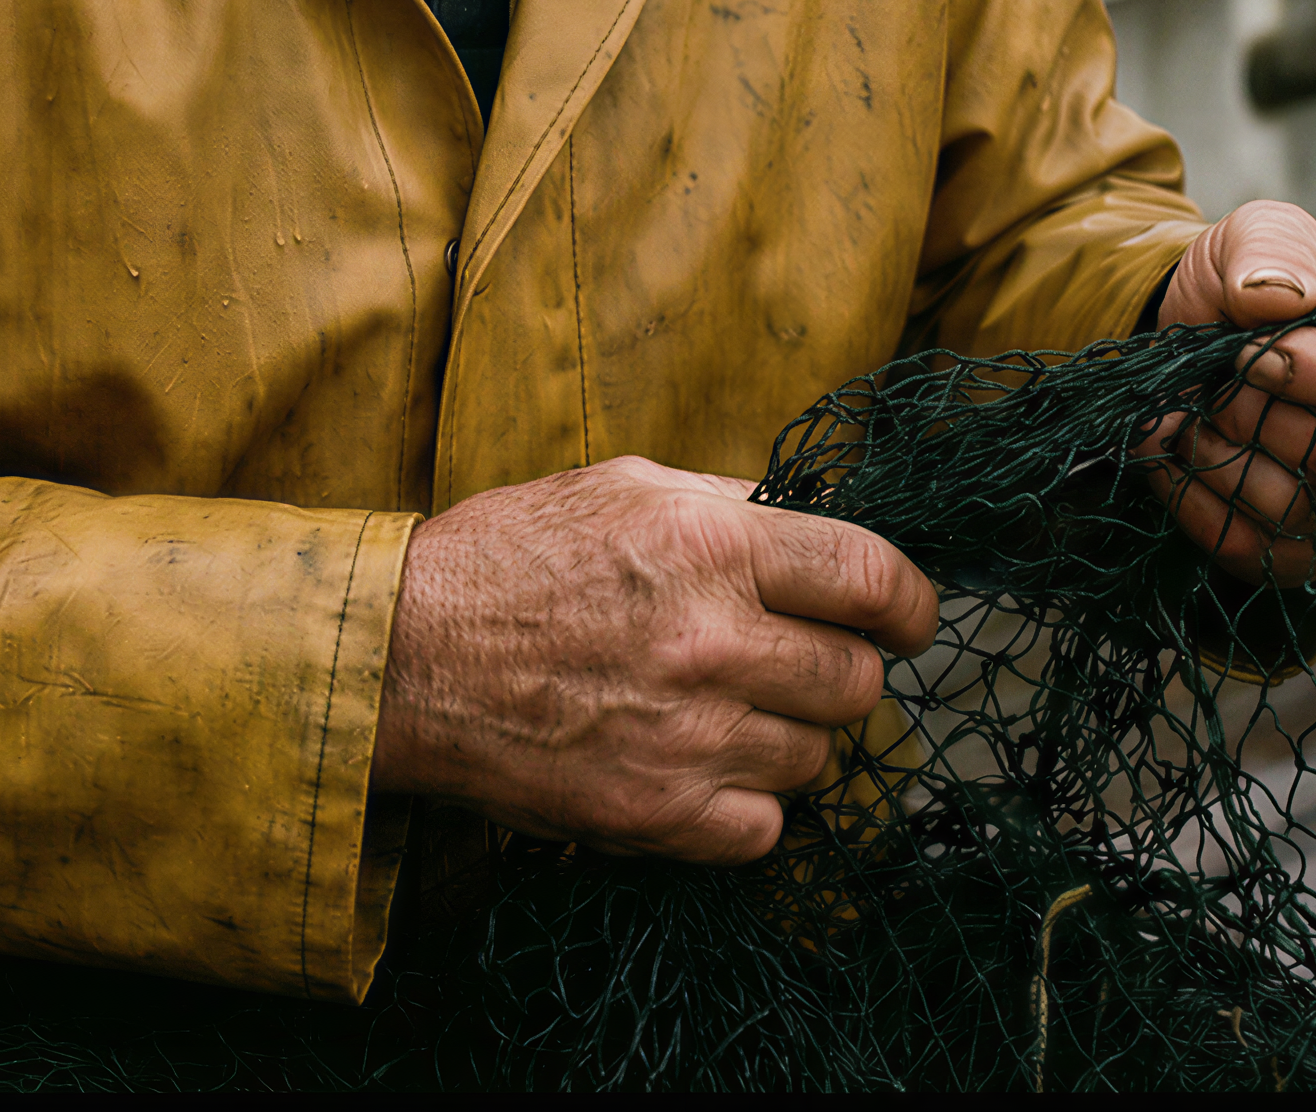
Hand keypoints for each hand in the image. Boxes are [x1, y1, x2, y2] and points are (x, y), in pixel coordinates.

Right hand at [369, 455, 937, 863]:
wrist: (405, 657)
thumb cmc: (508, 559)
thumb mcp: (621, 487)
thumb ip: (729, 505)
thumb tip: (816, 526)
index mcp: (709, 544)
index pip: (872, 578)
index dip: (910, 603)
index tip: (907, 617)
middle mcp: (712, 641)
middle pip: (858, 680)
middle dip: (839, 668)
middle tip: (791, 659)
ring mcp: (689, 738)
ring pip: (817, 757)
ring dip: (787, 735)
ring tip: (721, 707)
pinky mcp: (658, 815)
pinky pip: (766, 829)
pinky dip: (748, 803)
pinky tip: (699, 763)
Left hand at [1139, 199, 1315, 586]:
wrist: (1200, 331)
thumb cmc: (1251, 285)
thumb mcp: (1259, 236)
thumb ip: (1274, 251)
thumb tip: (1280, 297)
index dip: (1312, 372)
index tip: (1248, 351)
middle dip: (1250, 413)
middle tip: (1216, 380)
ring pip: (1292, 508)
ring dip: (1218, 453)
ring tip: (1194, 410)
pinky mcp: (1303, 548)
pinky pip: (1250, 548)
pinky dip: (1192, 498)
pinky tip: (1174, 452)